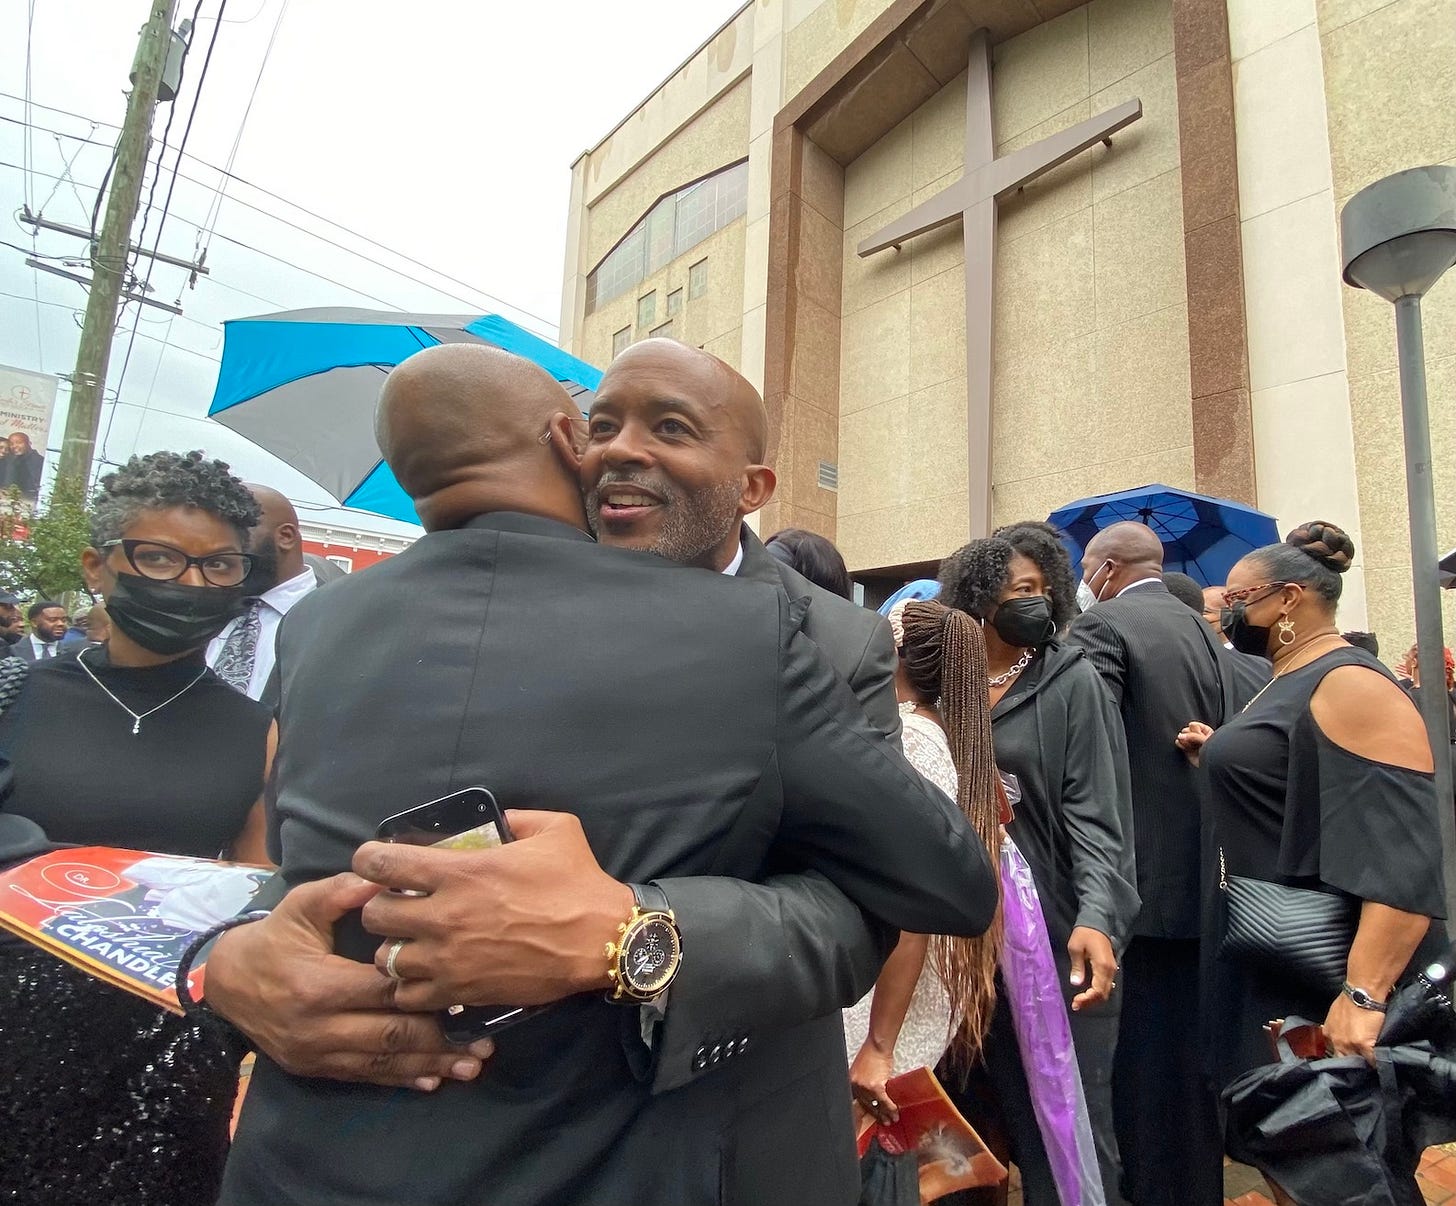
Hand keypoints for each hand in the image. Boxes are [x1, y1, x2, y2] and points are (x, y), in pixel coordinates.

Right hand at [204, 874, 492, 1090]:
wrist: (229, 983)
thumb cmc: (275, 938)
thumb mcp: (301, 906)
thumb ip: (341, 891)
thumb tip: (378, 879)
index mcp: (319, 985)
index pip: (383, 991)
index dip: (426, 990)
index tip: (466, 987)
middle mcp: (320, 1027)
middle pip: (390, 1036)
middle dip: (441, 1040)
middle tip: (484, 1043)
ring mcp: (318, 1053)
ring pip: (382, 1064)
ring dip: (430, 1066)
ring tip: (472, 1066)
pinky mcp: (317, 1069)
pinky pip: (365, 1077)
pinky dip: (402, 1079)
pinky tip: (434, 1080)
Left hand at [355, 810, 635, 1011]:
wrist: (604, 940)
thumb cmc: (578, 883)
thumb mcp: (555, 829)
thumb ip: (519, 818)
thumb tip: (500, 819)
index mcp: (460, 871)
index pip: (383, 864)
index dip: (370, 859)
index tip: (377, 862)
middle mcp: (445, 915)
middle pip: (375, 915)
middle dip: (381, 906)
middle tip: (400, 905)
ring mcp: (450, 958)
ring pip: (386, 959)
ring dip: (394, 948)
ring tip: (411, 944)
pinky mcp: (462, 991)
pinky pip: (410, 995)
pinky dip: (411, 986)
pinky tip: (426, 975)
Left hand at [849, 1041, 898, 1124]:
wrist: (877, 1045)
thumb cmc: (871, 1053)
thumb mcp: (861, 1070)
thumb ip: (863, 1083)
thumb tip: (870, 1095)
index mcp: (851, 1082)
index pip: (857, 1102)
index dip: (865, 1112)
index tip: (871, 1117)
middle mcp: (856, 1086)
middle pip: (867, 1106)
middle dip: (876, 1115)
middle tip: (884, 1121)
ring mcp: (865, 1088)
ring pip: (876, 1105)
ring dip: (885, 1114)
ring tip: (892, 1119)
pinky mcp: (875, 1087)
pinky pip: (884, 1101)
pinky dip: (891, 1108)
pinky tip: (895, 1112)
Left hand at [1068, 926, 1117, 1010]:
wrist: (1097, 922)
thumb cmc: (1084, 933)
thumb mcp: (1075, 948)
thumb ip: (1077, 967)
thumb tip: (1075, 983)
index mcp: (1102, 966)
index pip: (1097, 991)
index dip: (1087, 999)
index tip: (1075, 1002)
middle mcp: (1110, 970)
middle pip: (1103, 994)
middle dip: (1090, 1002)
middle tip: (1076, 1005)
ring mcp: (1112, 969)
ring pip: (1106, 991)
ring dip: (1094, 998)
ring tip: (1080, 1001)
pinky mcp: (1110, 967)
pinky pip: (1106, 985)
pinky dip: (1098, 992)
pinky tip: (1088, 993)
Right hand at [1175, 721, 1214, 766]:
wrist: (1211, 764)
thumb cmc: (1213, 751)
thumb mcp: (1205, 740)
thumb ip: (1193, 736)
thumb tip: (1180, 735)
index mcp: (1206, 731)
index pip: (1194, 725)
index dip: (1195, 730)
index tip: (1199, 735)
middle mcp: (1198, 736)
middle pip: (1187, 730)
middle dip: (1188, 735)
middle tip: (1194, 742)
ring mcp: (1192, 743)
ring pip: (1182, 736)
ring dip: (1184, 740)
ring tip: (1189, 745)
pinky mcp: (1187, 749)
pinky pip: (1179, 743)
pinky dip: (1179, 743)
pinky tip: (1181, 744)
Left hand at [1322, 990, 1384, 1063]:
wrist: (1362, 993)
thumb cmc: (1351, 999)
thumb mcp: (1335, 1014)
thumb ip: (1337, 1027)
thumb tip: (1343, 1034)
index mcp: (1329, 1033)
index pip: (1333, 1051)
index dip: (1343, 1055)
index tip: (1349, 1059)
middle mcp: (1336, 1041)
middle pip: (1343, 1059)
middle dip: (1351, 1063)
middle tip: (1360, 1068)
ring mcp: (1349, 1044)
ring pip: (1356, 1062)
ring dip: (1363, 1064)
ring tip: (1370, 1069)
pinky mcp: (1363, 1045)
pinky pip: (1371, 1060)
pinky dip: (1375, 1063)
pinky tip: (1379, 1065)